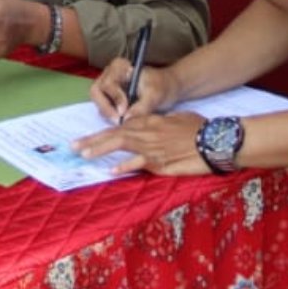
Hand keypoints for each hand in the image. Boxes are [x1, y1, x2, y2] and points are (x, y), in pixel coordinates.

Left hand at [73, 109, 208, 175]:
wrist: (214, 140)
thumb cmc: (199, 128)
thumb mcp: (177, 118)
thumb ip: (160, 123)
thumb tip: (150, 128)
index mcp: (150, 120)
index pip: (120, 126)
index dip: (102, 133)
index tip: (87, 138)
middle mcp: (147, 132)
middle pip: (114, 134)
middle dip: (92, 140)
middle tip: (73, 146)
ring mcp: (152, 147)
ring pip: (120, 144)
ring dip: (100, 149)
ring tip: (82, 154)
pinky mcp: (160, 161)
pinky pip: (138, 163)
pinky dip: (124, 166)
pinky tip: (111, 170)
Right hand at [90, 59, 180, 122]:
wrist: (168, 88)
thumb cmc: (162, 86)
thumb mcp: (155, 95)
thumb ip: (141, 106)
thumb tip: (125, 119)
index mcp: (119, 67)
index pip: (108, 83)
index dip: (114, 98)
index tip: (124, 110)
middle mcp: (109, 75)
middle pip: (96, 92)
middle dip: (105, 108)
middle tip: (117, 121)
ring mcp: (108, 87)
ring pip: (98, 102)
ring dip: (108, 114)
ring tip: (122, 123)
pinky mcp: (110, 98)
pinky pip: (103, 108)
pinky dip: (111, 116)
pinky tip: (122, 122)